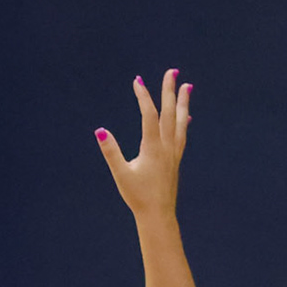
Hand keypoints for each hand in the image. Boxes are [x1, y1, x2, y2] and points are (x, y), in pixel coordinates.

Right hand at [95, 69, 190, 219]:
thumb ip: (111, 151)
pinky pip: (182, 135)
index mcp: (152, 148)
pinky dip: (183, 122)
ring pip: (180, 122)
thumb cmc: (137, 196)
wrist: (158, 215)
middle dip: (170, 91)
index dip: (143, 97)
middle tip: (172, 71)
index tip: (137, 81)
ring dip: (183, 103)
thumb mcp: (121, 174)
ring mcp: (173, 153)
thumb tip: (100, 131)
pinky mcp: (175, 160)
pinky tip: (186, 117)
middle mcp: (166, 147)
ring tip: (187, 86)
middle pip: (169, 113)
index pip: (149, 115)